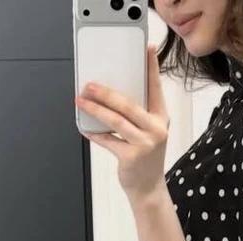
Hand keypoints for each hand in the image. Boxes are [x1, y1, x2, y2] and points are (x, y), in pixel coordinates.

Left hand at [76, 44, 168, 202]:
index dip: (152, 67)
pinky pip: (108, 140)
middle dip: (106, 92)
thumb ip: (137, 114)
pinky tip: (85, 127)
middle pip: (128, 104)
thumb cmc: (145, 157)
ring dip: (95, 110)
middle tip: (89, 84)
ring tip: (81, 101)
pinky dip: (95, 133)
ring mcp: (145, 144)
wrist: (149, 189)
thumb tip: (110, 95)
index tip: (147, 49)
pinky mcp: (131, 157)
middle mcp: (156, 129)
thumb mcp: (148, 132)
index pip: (156, 87)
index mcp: (161, 118)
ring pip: (115, 120)